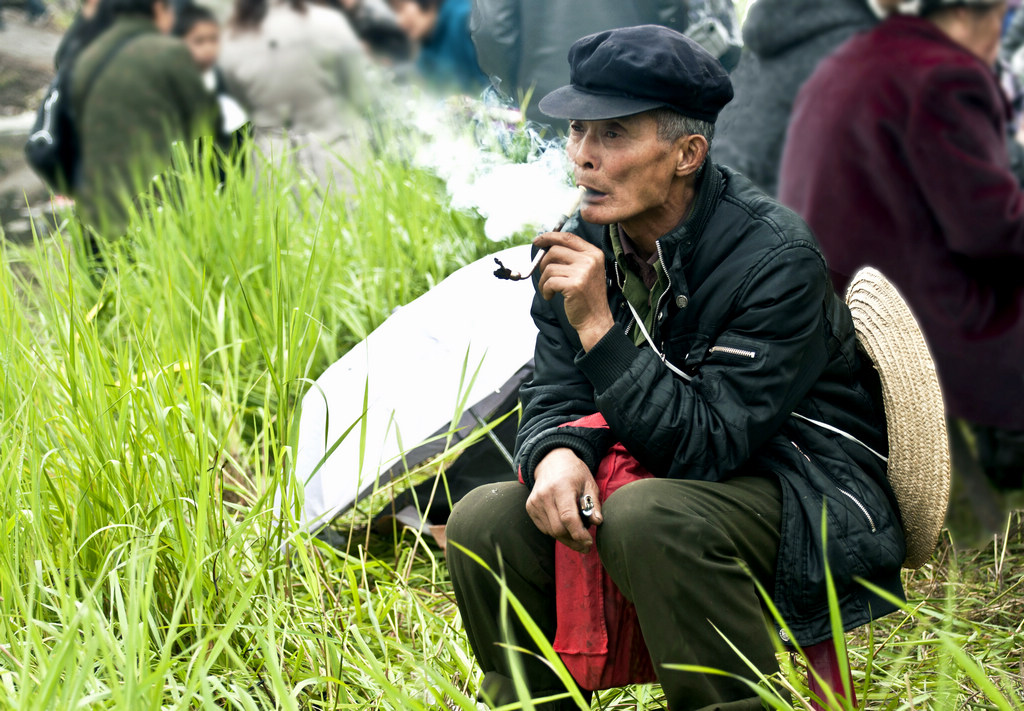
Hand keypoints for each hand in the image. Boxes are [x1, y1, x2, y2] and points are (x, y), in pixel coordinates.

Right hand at [526, 448, 602, 552]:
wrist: (552, 461)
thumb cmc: (574, 472)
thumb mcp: (589, 483)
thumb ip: (594, 504)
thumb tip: (597, 522)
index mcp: (561, 487)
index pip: (567, 517)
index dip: (579, 534)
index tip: (589, 542)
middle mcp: (544, 495)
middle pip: (558, 529)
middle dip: (574, 540)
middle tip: (586, 544)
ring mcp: (535, 502)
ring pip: (551, 532)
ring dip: (566, 538)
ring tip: (577, 534)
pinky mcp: (530, 507)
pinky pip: (544, 528)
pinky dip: (556, 532)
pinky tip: (565, 527)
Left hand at [535, 232, 614, 350]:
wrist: (595, 319)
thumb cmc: (586, 296)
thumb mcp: (585, 271)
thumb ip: (571, 257)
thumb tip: (547, 247)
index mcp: (594, 253)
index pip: (568, 237)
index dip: (549, 237)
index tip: (537, 241)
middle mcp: (590, 260)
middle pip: (555, 250)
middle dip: (543, 262)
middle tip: (543, 274)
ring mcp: (583, 272)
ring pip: (549, 267)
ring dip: (543, 280)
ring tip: (548, 289)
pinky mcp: (574, 285)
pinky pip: (549, 281)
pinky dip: (545, 290)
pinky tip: (550, 296)